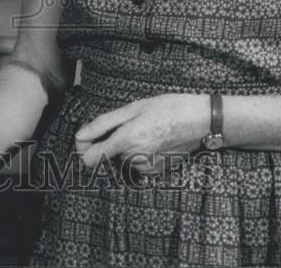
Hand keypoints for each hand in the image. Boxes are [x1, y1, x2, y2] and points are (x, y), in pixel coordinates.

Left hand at [75, 93, 206, 172]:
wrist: (200, 121)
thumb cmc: (167, 108)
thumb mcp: (132, 108)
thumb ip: (103, 124)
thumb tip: (80, 136)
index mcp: (126, 140)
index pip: (89, 159)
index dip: (83, 149)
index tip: (87, 138)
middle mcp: (135, 158)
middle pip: (108, 155)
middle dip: (112, 141)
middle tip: (130, 124)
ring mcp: (147, 167)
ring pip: (123, 158)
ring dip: (127, 146)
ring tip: (145, 130)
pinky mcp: (156, 171)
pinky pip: (137, 163)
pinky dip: (139, 152)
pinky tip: (153, 139)